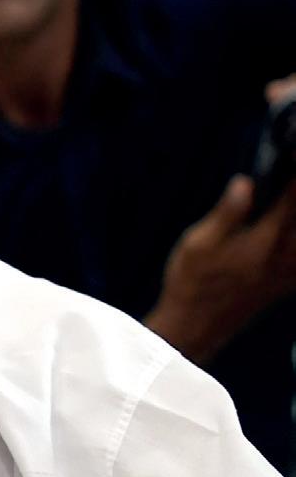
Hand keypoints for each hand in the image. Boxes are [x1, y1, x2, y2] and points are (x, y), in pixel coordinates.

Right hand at [146, 172, 295, 363]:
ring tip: (290, 199)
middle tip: (290, 173)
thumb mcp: (198, 243)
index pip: (295, 196)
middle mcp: (287, 254)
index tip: (293, 150)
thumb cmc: (191, 282)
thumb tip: (245, 182)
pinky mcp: (290, 281)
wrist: (196, 326)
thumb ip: (227, 213)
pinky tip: (289, 233)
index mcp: (266, 239)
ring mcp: (292, 270)